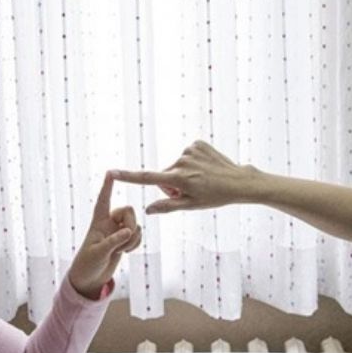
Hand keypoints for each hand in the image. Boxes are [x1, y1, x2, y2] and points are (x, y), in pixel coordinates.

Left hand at [67, 173, 141, 298]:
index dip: (107, 187)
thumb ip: (113, 241)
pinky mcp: (125, 240)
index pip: (103, 200)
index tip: (110, 172)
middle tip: (125, 239)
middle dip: (131, 224)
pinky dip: (136, 243)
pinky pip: (138, 235)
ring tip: (121, 251)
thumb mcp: (98, 253)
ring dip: (133, 239)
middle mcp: (109, 223)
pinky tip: (127, 252)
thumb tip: (129, 231)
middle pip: (128, 211)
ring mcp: (118, 231)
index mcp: (98, 222)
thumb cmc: (87, 264)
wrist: (90, 278)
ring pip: (136, 225)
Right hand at [111, 140, 261, 213]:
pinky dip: (192, 162)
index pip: (147, 178)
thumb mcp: (191, 205)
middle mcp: (182, 162)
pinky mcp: (197, 143)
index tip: (112, 172)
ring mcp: (190, 150)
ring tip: (201, 180)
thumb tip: (148, 210)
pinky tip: (204, 168)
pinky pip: (186, 155)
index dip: (128, 176)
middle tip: (190, 191)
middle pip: (164, 174)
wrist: (239, 181)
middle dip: (171, 184)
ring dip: (182, 173)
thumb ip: (167, 206)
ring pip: (175, 165)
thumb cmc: (215, 197)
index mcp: (179, 179)